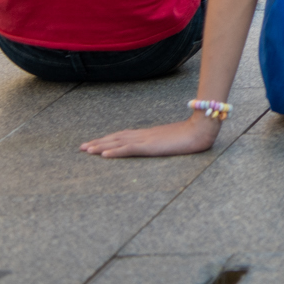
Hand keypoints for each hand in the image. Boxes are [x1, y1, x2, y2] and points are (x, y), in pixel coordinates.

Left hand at [80, 115, 222, 158]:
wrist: (201, 129)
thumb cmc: (193, 134)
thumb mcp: (175, 138)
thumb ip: (165, 140)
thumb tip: (162, 144)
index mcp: (149, 134)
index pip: (123, 136)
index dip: (108, 139)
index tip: (95, 143)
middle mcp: (144, 135)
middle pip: (116, 137)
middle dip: (98, 142)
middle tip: (82, 147)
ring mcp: (146, 140)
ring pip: (118, 142)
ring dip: (100, 145)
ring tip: (86, 150)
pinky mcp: (150, 146)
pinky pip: (128, 149)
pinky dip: (114, 151)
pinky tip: (103, 154)